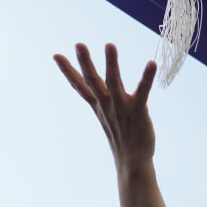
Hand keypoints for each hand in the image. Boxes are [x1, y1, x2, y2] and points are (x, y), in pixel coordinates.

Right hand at [54, 44, 156, 173]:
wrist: (133, 161)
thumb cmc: (122, 137)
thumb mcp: (108, 115)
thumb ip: (105, 99)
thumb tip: (102, 86)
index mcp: (98, 105)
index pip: (79, 85)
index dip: (67, 70)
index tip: (56, 55)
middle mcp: (106, 104)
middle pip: (92, 81)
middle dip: (85, 62)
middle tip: (78, 44)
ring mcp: (120, 108)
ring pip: (113, 82)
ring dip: (111, 63)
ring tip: (109, 45)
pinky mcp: (138, 112)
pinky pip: (142, 92)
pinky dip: (146, 77)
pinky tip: (151, 63)